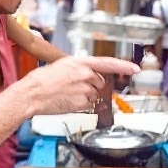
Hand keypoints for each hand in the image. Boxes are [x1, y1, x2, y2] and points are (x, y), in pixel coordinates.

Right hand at [20, 56, 139, 116]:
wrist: (32, 94)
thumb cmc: (42, 80)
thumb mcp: (62, 66)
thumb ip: (79, 69)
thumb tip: (90, 75)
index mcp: (80, 62)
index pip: (108, 63)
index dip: (124, 66)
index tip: (135, 69)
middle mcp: (85, 75)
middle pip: (100, 82)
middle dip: (91, 85)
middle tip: (73, 87)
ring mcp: (85, 89)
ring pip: (94, 95)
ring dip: (85, 96)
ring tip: (67, 94)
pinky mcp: (82, 103)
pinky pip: (88, 105)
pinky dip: (81, 104)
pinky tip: (67, 101)